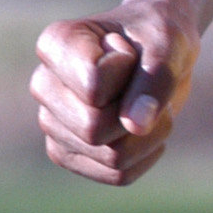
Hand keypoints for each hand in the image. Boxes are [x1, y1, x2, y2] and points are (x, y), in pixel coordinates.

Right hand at [30, 0, 198, 185]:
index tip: (128, 50)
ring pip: (111, 157)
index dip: (129, 72)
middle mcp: (43, 85)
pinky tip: (143, 127)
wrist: (156, 52)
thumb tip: (135, 126)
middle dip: (136, 111)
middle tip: (141, 82)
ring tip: (144, 103)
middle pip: (93, 128)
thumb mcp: (168, 44)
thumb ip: (155, 79)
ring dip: (148, 134)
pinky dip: (145, 155)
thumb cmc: (157, 37)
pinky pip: (118, 174)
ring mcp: (51, 123)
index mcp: (55, 44)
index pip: (95, 85)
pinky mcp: (68, 153)